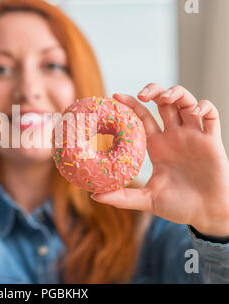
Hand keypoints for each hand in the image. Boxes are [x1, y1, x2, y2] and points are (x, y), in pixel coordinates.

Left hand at [91, 83, 228, 236]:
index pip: (143, 116)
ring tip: (165, 98)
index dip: (131, 103)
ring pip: (186, 102)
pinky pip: (211, 114)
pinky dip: (204, 106)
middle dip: (154, 91)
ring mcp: (193, 136)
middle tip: (142, 95)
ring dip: (176, 93)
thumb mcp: (147, 200)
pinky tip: (194, 112)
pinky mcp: (211, 141)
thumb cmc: (177, 206)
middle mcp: (174, 136)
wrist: (206, 214)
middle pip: (164, 102)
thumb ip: (122, 197)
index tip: (115, 96)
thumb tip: (94, 195)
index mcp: (157, 145)